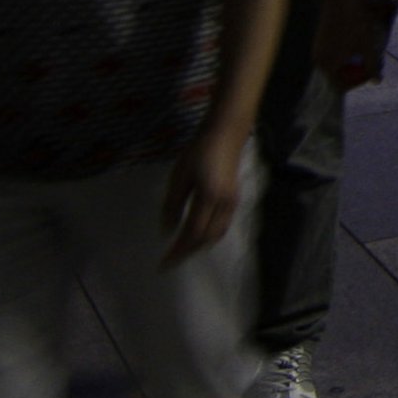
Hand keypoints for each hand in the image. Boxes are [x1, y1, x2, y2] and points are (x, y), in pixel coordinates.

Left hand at [160, 123, 246, 265]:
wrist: (226, 133)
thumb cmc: (199, 151)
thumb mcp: (179, 175)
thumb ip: (173, 204)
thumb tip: (167, 231)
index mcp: (208, 198)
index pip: (192, 233)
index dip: (178, 251)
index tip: (163, 264)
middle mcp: (223, 205)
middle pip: (206, 238)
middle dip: (187, 252)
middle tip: (170, 260)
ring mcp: (232, 203)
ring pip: (216, 235)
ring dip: (198, 246)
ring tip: (182, 250)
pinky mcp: (234, 200)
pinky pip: (221, 227)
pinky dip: (208, 236)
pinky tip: (197, 234)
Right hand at [308, 0, 379, 89]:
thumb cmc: (356, 21)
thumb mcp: (369, 45)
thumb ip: (372, 65)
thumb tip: (376, 81)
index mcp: (327, 65)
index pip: (340, 86)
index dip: (357, 83)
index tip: (371, 72)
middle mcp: (318, 59)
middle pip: (336, 76)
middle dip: (354, 72)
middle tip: (371, 63)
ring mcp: (316, 48)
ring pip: (334, 64)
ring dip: (349, 62)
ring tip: (365, 51)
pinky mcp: (318, 38)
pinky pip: (331, 53)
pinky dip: (343, 52)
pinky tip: (356, 42)